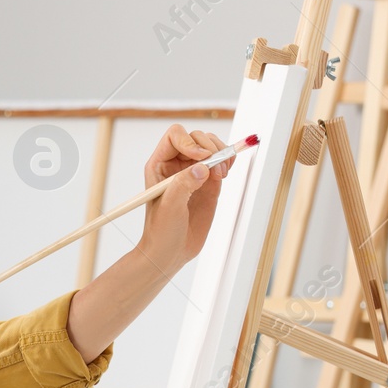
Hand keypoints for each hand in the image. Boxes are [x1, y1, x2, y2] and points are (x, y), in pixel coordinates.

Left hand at [135, 124, 232, 276]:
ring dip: (221, 153)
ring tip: (222, 172)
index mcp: (159, 164)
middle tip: (217, 168)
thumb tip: (202, 167)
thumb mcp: (169, 207)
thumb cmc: (161, 231)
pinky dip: (228, 161)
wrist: (170, 251)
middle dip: (210, 147)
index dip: (190, 141)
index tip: (201, 158)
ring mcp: (194, 173)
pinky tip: (227, 170)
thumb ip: (184, 185)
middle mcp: (176, 164)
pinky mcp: (209, 183)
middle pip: (196, 137)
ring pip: (211, 147)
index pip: (175, 136)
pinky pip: (221, 162)